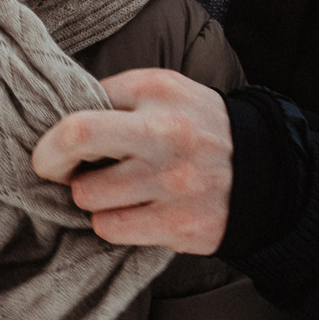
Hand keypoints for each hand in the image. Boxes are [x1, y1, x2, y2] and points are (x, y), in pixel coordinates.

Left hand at [31, 69, 232, 253]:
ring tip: (115, 190)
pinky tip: (133, 211)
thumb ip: (115, 97)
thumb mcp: (165, 92)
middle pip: (74, 140)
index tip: (53, 147)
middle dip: (53, 162)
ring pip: (88, 195)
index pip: (80, 108)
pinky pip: (110, 229)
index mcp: (157, 91)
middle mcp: (165, 132)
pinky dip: (112, 223)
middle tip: (60, 171)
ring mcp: (172, 182)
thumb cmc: (198, 129)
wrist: (265, 172)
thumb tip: (55, 119)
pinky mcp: (177, 224)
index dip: (53, 135)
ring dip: (92, 198)